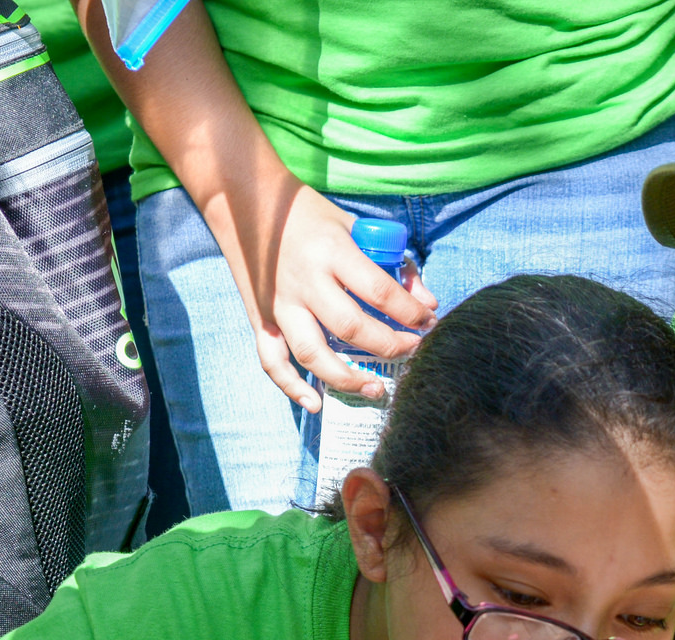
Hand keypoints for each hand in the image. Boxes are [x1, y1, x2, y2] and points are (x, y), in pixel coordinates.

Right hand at [223, 175, 435, 408]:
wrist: (244, 201)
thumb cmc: (308, 215)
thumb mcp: (354, 228)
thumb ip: (392, 264)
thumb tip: (427, 303)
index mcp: (331, 252)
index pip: (380, 293)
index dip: (412, 313)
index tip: (430, 322)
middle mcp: (304, 281)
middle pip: (352, 328)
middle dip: (390, 347)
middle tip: (413, 351)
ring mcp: (279, 303)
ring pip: (313, 353)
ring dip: (347, 377)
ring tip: (377, 388)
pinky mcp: (259, 317)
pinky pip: (271, 360)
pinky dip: (291, 386)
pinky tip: (315, 404)